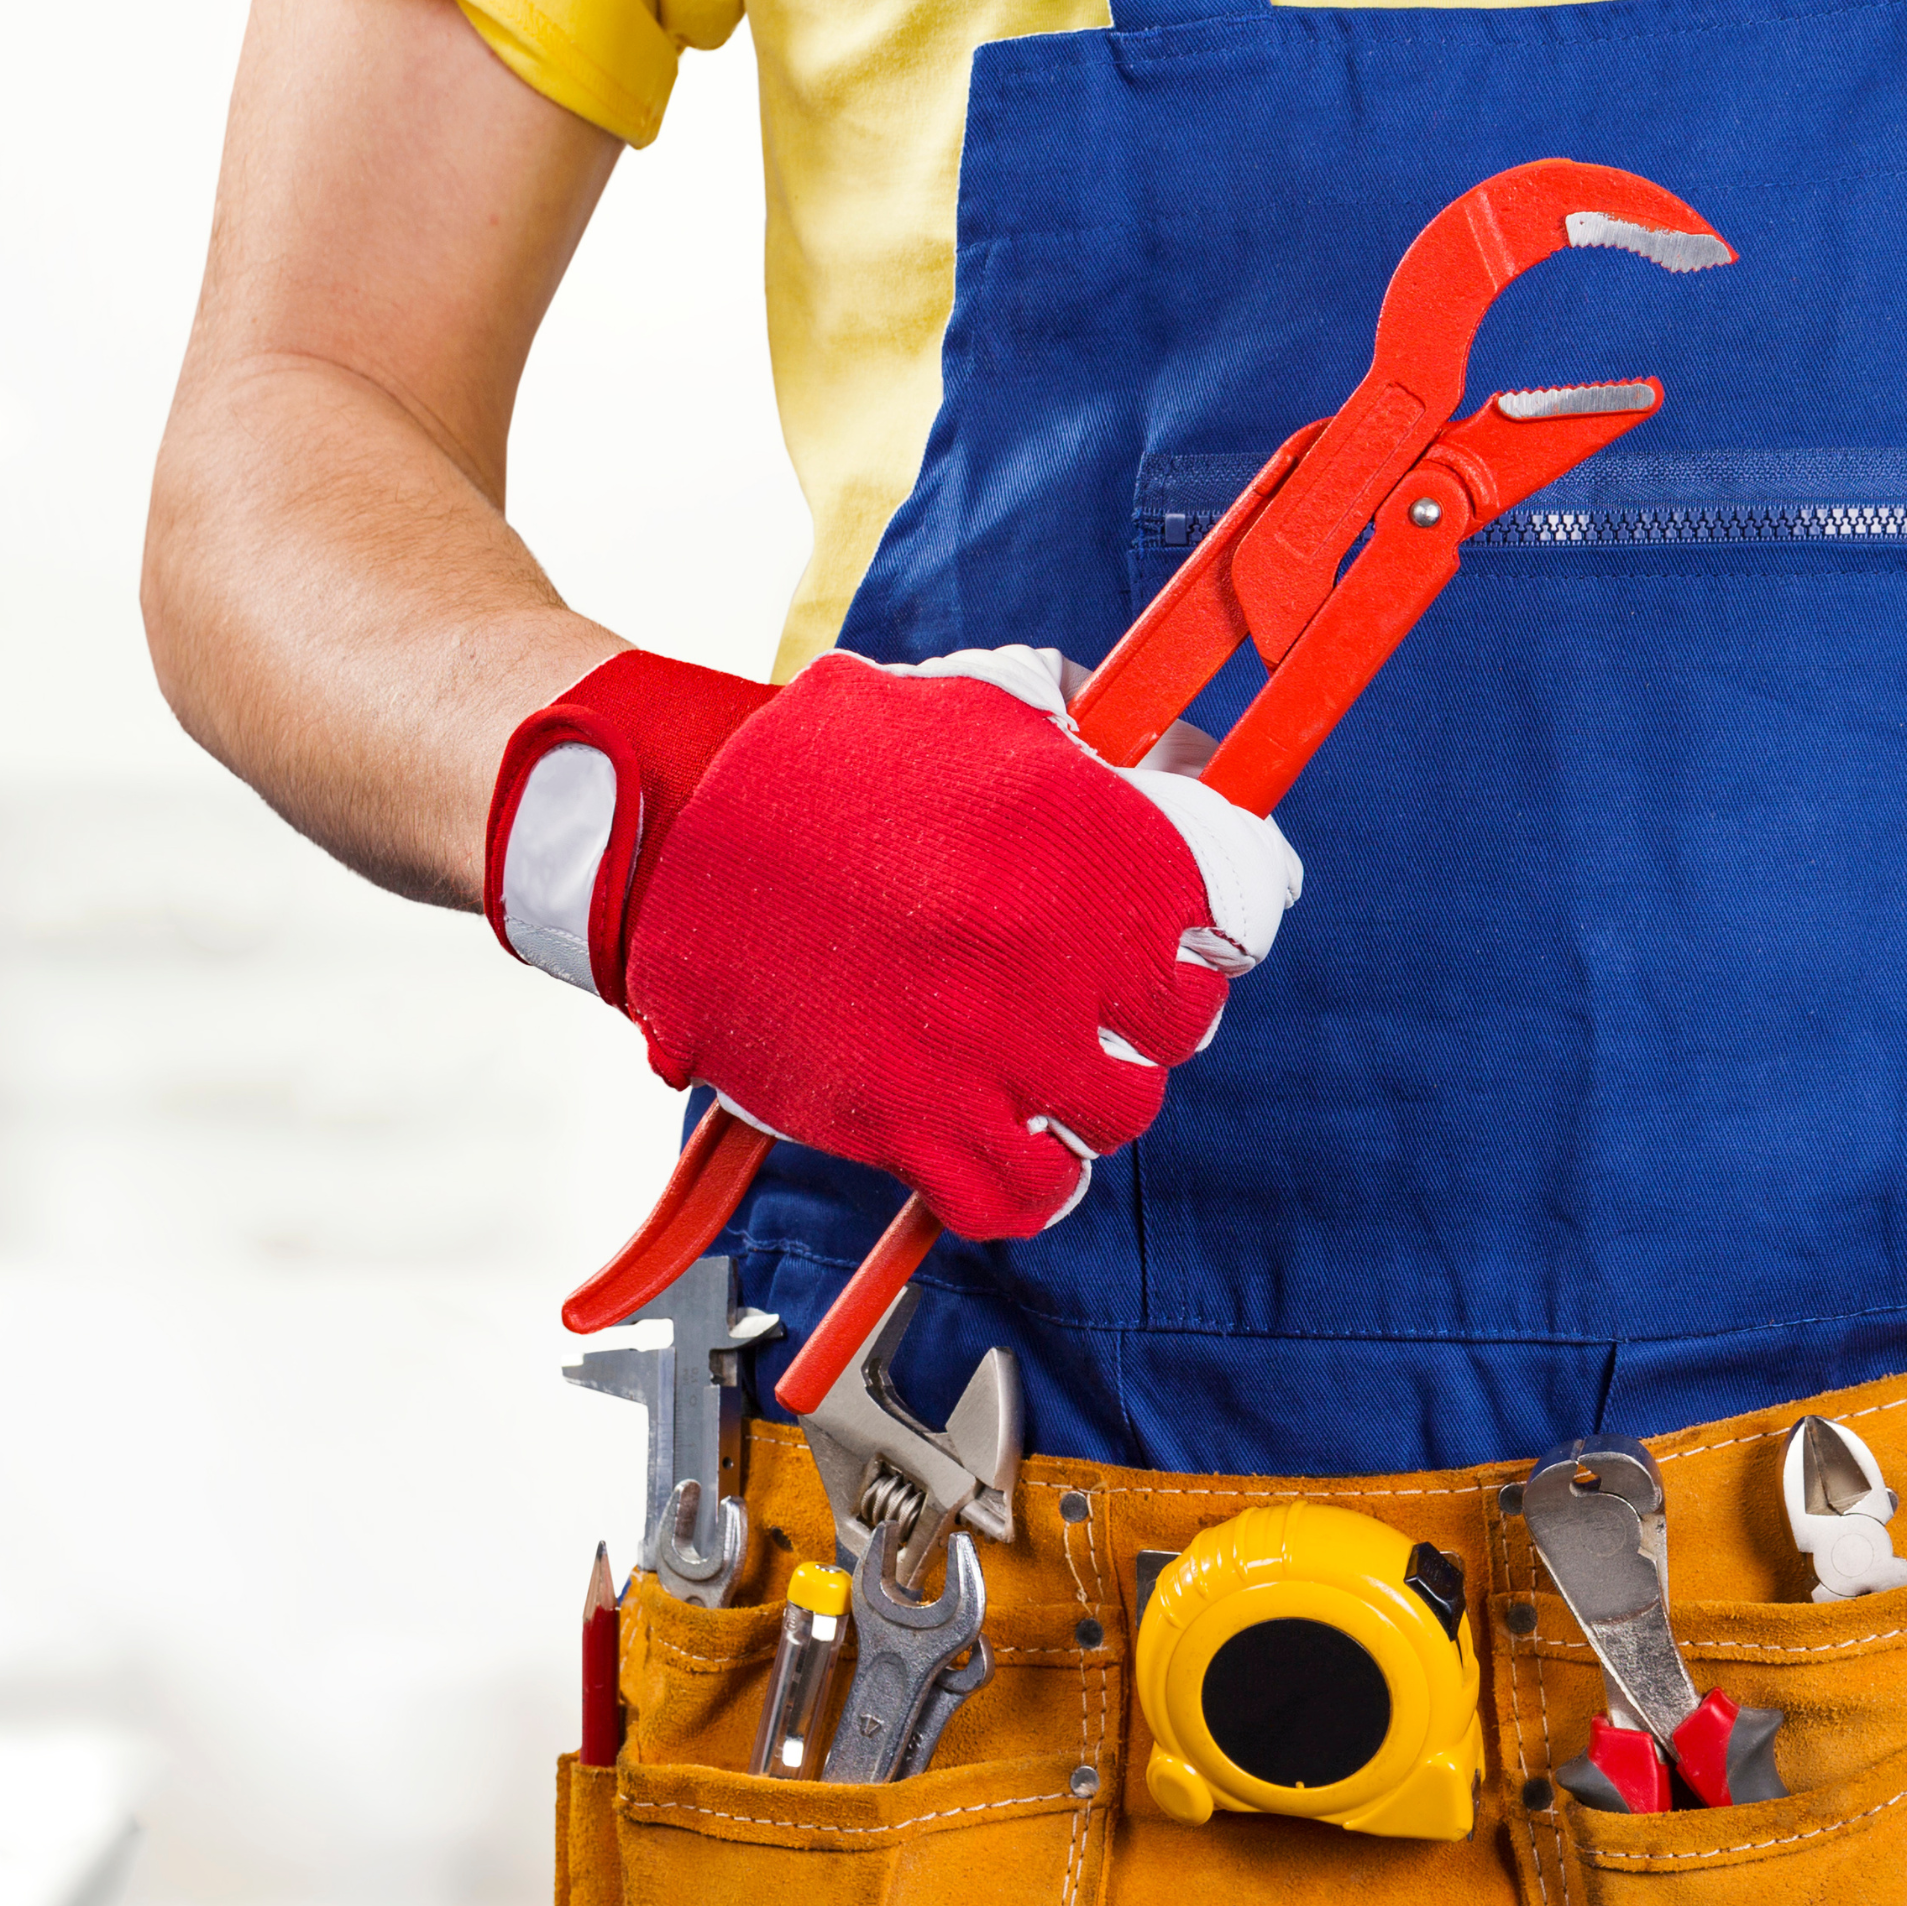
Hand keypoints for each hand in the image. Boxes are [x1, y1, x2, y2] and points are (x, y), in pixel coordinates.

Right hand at [481, 646, 1298, 1237]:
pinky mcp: (904, 1121)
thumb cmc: (818, 766)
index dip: (1210, 932)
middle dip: (1147, 1017)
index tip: (1183, 941)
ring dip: (1092, 1098)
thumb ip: (1086, 743)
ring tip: (1049, 1070)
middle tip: (1101, 1003)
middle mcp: (1042, 947)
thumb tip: (1183, 771)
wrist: (675, 839)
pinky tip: (1014, 1145)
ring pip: (1114, 1117)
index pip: (1231, 917)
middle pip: (1179, 1029)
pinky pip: (1019, 1196)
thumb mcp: (972, 709)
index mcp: (1079, 834)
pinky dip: (1030, 1183)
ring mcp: (979, 1045)